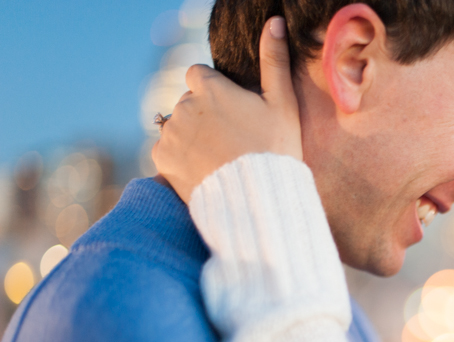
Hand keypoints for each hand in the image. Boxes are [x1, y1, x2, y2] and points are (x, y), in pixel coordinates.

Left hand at [152, 16, 301, 203]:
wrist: (257, 200)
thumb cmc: (275, 150)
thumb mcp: (282, 104)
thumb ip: (274, 61)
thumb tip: (275, 21)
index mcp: (210, 88)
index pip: (198, 75)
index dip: (215, 92)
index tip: (232, 112)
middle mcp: (184, 106)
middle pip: (188, 102)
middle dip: (203, 116)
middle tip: (230, 141)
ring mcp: (171, 134)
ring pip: (177, 126)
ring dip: (191, 137)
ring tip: (219, 158)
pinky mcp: (162, 159)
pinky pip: (167, 151)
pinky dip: (181, 158)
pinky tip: (204, 170)